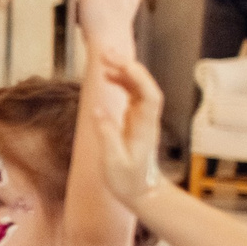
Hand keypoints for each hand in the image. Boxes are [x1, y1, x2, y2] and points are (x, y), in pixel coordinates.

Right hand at [92, 56, 167, 207]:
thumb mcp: (114, 163)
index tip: (118, 65)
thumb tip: (98, 110)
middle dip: (128, 66)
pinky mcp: (136, 119)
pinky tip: (108, 76)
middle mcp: (146, 119)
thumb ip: (107, 136)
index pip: (148, 95)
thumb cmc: (129, 182)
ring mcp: (142, 118)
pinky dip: (121, 81)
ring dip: (123, 70)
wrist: (143, 192)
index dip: (137, 77)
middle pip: (144, 85)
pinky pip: (132, 93)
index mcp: (144, 128)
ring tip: (103, 59)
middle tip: (105, 53)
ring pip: (138, 87)